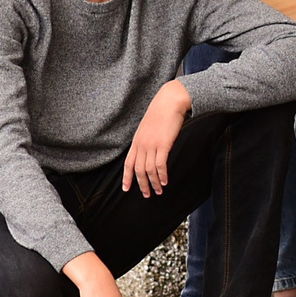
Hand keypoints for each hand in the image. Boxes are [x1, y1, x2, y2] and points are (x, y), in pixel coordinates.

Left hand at [122, 79, 192, 195]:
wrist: (169, 101)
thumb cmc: (161, 113)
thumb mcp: (147, 127)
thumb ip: (145, 140)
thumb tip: (147, 151)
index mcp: (136, 141)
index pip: (128, 163)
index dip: (126, 178)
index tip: (126, 189)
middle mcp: (142, 145)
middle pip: (138, 170)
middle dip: (142, 185)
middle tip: (146, 195)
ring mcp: (151, 145)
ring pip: (149, 170)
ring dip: (153, 183)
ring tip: (158, 191)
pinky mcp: (163, 144)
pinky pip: (160, 164)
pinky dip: (161, 175)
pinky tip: (165, 181)